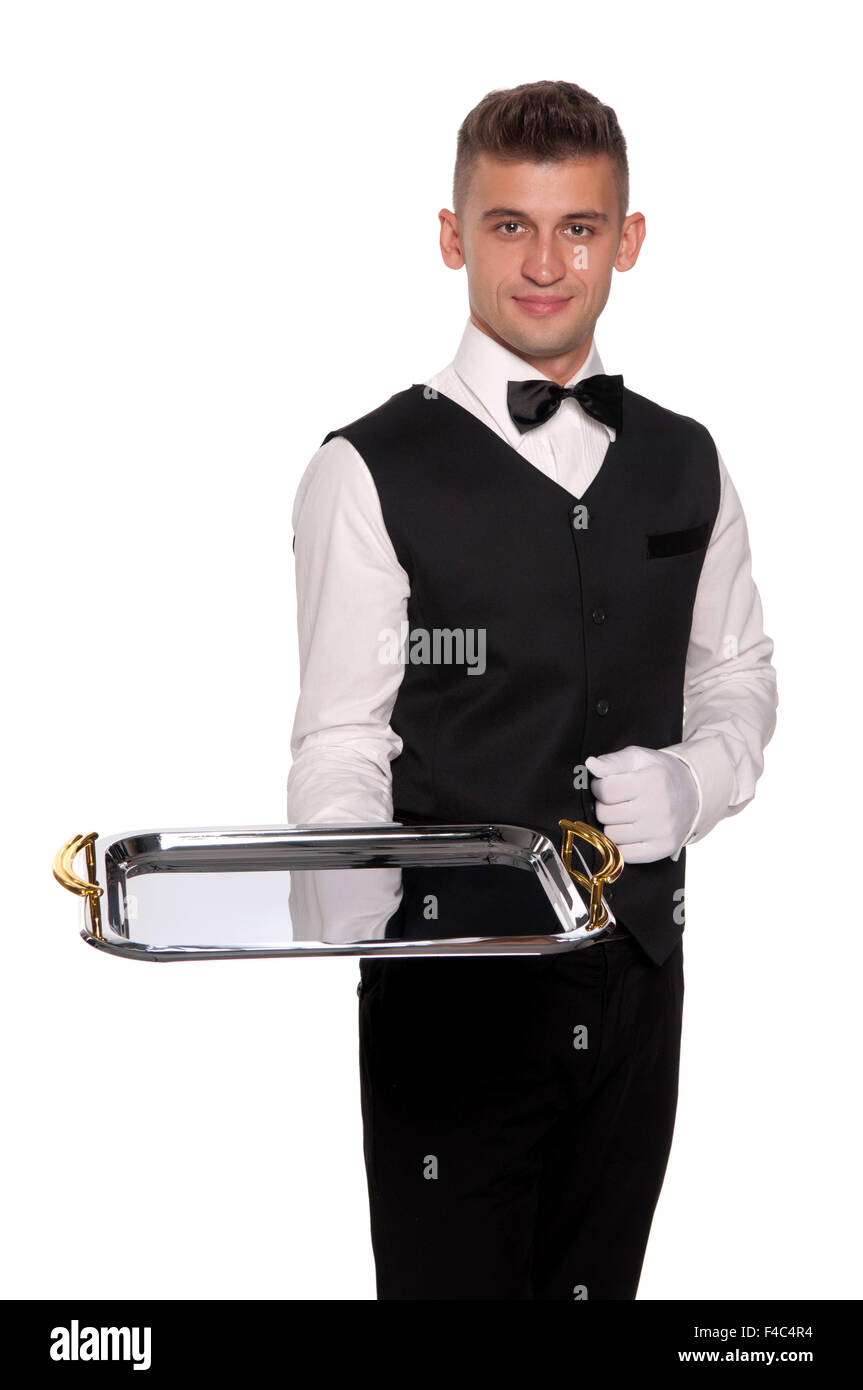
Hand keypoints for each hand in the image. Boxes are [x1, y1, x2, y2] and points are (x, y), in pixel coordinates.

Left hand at [584, 746, 698, 863]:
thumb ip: (612, 761)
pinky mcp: (663, 848)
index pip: (606, 790)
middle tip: (616, 801)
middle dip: (604, 806)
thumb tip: (591, 765)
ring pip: (612, 835)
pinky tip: (630, 830)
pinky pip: (625, 854)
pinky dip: (622, 844)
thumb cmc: (658, 773)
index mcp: (652, 780)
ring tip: (624, 815)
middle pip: (606, 814)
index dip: (598, 787)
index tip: (604, 786)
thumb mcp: (637, 758)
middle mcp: (659, 807)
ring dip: (612, 825)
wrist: (692, 792)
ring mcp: (662, 830)